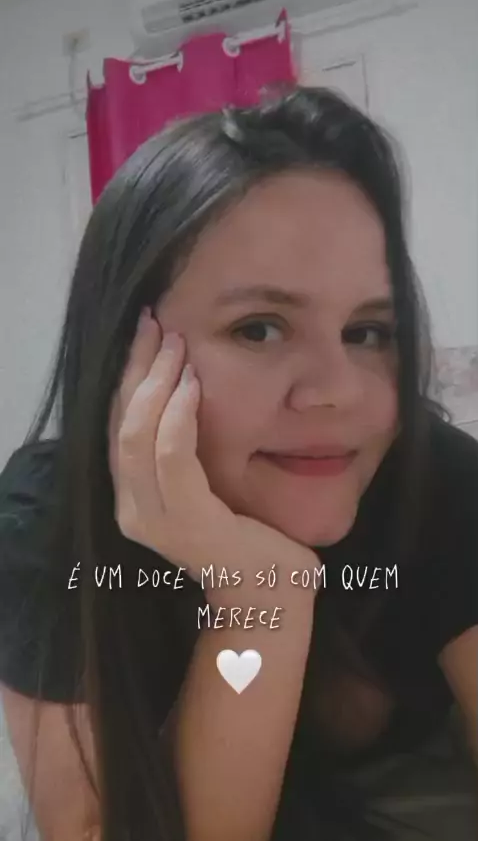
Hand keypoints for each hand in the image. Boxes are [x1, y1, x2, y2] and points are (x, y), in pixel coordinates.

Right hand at [108, 308, 319, 585]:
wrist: (272, 591)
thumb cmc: (247, 533)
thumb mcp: (206, 481)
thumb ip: (185, 447)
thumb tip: (186, 383)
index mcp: (134, 495)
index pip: (119, 423)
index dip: (128, 375)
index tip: (146, 332)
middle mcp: (131, 508)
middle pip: (120, 422)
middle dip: (137, 367)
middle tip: (156, 324)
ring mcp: (153, 518)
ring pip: (136, 434)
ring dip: (155, 382)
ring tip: (176, 346)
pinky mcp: (185, 521)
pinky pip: (172, 457)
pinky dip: (178, 416)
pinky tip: (191, 384)